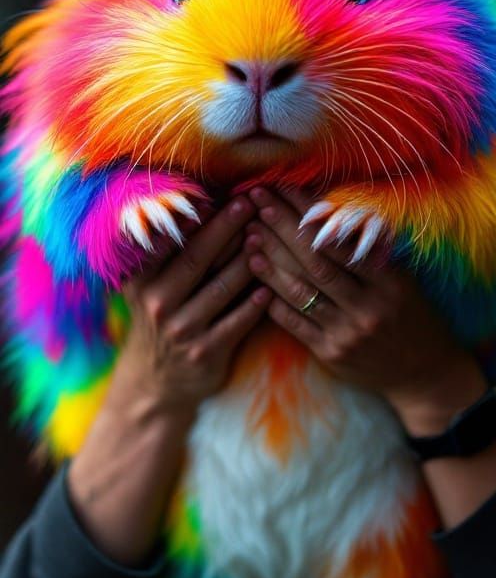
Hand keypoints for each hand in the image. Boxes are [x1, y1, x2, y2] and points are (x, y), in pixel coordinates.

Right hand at [115, 195, 271, 428]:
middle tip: (253, 202)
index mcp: (141, 281)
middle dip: (228, 227)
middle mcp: (157, 303)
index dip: (200, 217)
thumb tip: (200, 206)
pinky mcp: (205, 352)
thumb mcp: (149, 289)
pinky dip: (256, 303)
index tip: (226, 194)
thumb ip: (168, 254)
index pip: (173, 242)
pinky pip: (238, 321)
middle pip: (198, 257)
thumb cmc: (161, 322)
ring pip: (222, 287)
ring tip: (267, 236)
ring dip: (248, 260)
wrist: (156, 384)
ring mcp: (182, 330)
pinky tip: (271, 285)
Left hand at [244, 187, 486, 435]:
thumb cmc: (413, 316)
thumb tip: (334, 212)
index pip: (341, 241)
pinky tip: (258, 279)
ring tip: (249, 237)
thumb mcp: (405, 280)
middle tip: (258, 202)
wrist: (424, 374)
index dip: (308, 212)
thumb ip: (372, 251)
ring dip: (271, 262)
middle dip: (282, 228)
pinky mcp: (331, 354)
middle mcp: (367, 307)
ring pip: (300, 292)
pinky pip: (296, 324)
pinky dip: (275, 301)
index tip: (284, 187)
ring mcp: (347, 333)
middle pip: (314, 262)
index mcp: (389, 282)